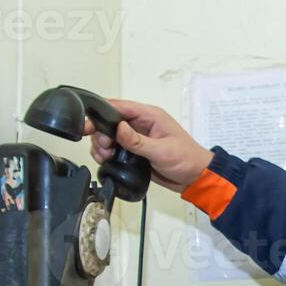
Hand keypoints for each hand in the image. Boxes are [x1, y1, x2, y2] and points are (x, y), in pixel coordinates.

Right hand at [85, 99, 213, 193]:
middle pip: (110, 122)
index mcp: (150, 116)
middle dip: (100, 133)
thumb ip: (138, 141)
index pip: (120, 107)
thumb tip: (119, 129)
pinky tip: (108, 161)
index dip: (102, 114)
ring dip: (102, 145)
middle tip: (103, 147)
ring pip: (109, 136)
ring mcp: (136, 138)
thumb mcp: (162, 151)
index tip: (90, 125)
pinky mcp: (134, 152)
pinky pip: (114, 149)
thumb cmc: (187, 159)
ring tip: (106, 156)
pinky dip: (106, 154)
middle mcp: (140, 124)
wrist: (195, 178)